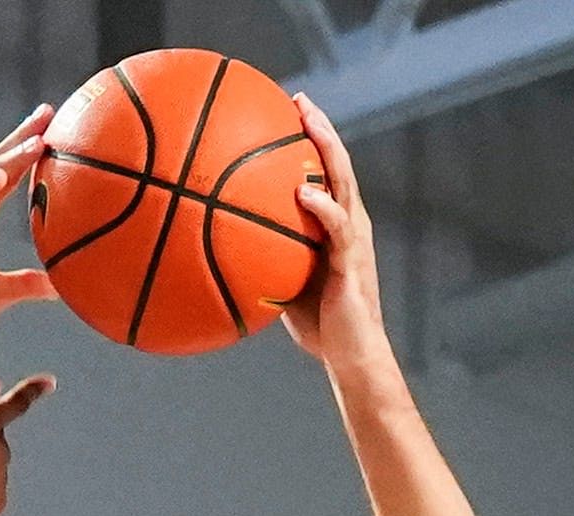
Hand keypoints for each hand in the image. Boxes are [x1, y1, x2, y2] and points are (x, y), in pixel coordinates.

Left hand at [273, 95, 381, 365]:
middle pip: (338, 164)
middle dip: (320, 128)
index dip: (312, 139)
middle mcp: (351, 223)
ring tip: (308, 123)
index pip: (327, 172)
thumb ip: (264, 258)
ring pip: (344, 183)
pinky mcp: (352, 264)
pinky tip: (304, 192)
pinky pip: (339, 228)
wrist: (350, 357)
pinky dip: (323, 207)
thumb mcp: (283, 281)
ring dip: (327, 150)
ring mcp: (354, 241)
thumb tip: (219, 247)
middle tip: (299, 100)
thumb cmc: (318, 325)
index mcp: (337, 224)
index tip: (290, 111)